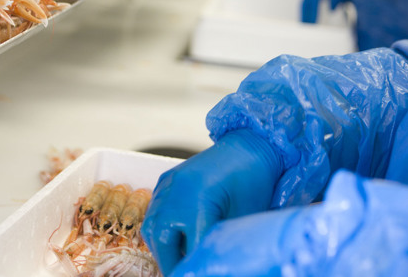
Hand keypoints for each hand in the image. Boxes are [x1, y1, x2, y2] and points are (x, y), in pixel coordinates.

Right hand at [169, 170, 407, 276]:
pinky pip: (154, 208)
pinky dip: (160, 226)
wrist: (253, 144)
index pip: (187, 252)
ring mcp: (170, 183)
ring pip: (151, 227)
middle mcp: (177, 192)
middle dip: (171, 262)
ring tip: (179, 259)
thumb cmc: (255, 180)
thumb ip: (221, 243)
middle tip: (185, 272)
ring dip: (162, 246)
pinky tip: (174, 236)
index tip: (194, 273)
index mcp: (198, 204)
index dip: (190, 269)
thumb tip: (214, 262)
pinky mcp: (168, 178)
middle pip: (161, 241)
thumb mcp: (242, 218)